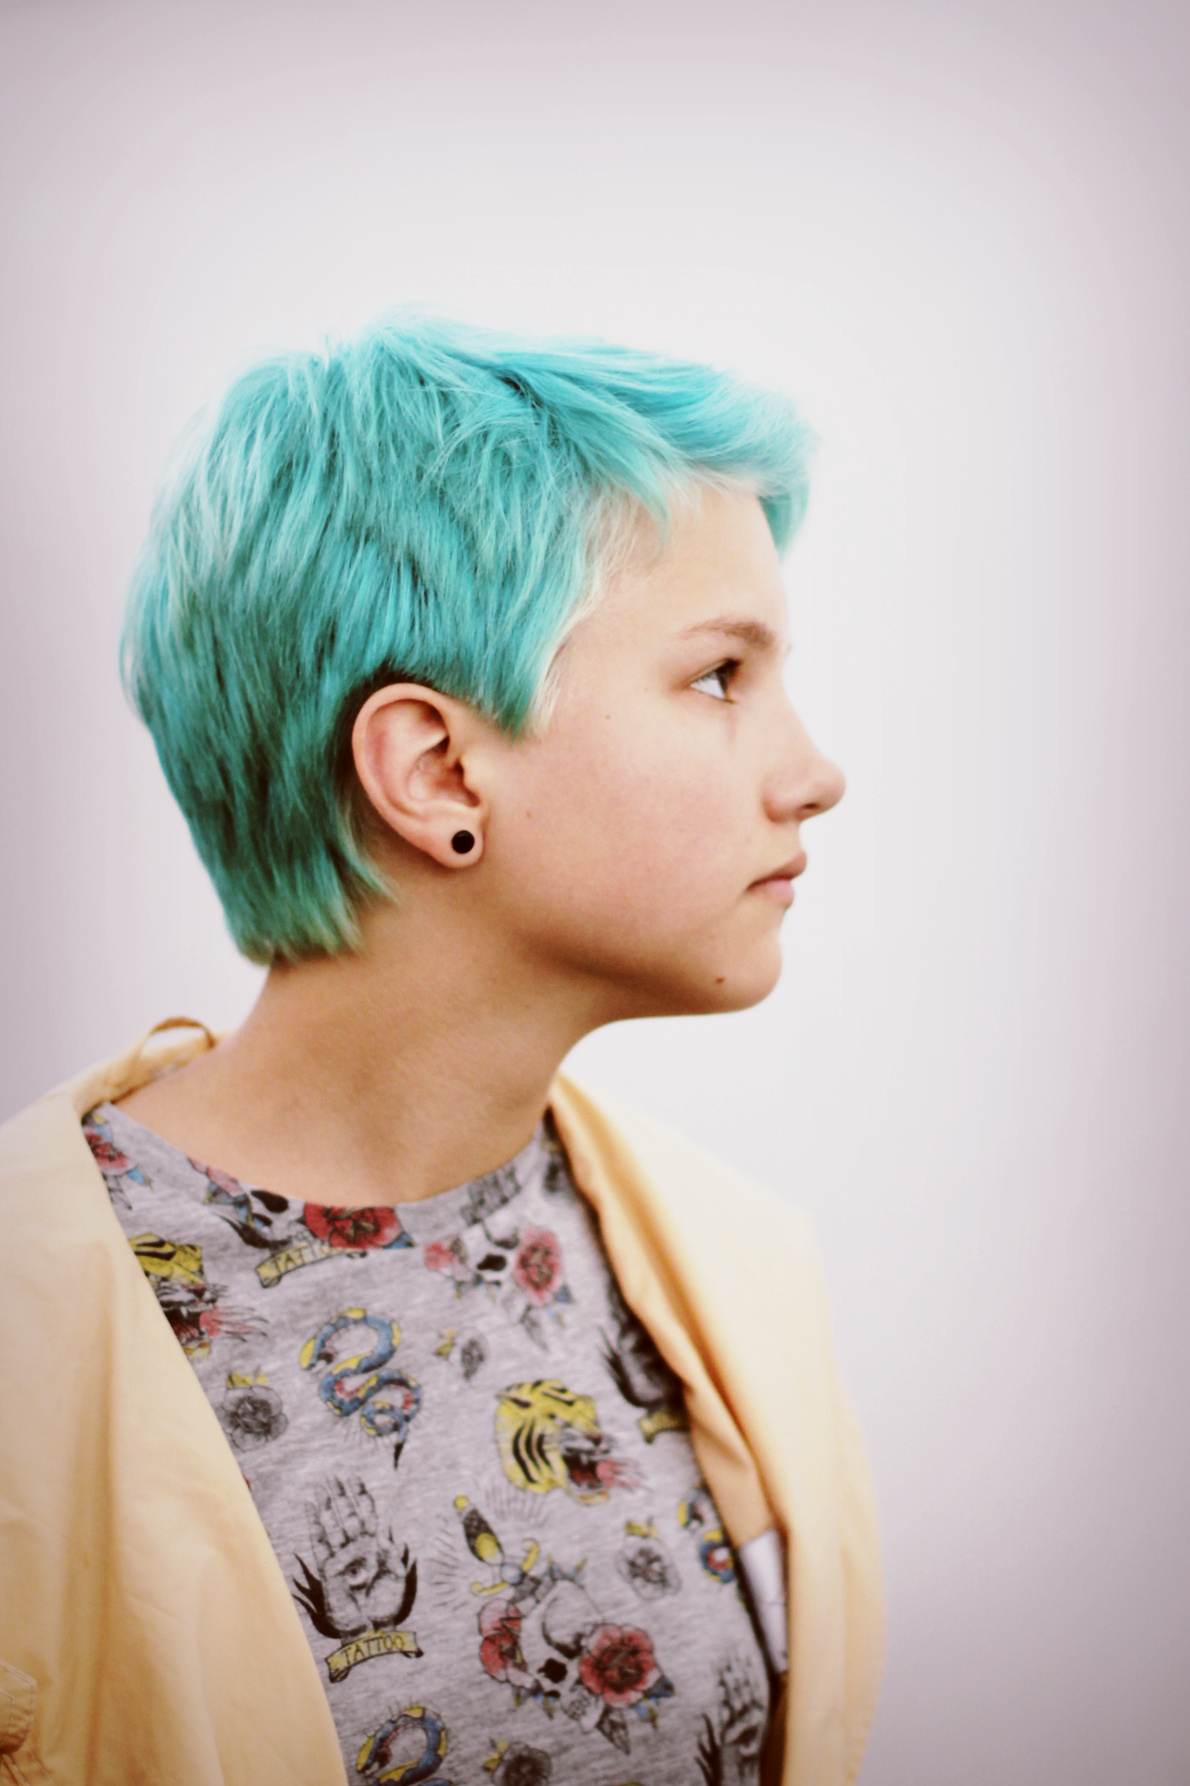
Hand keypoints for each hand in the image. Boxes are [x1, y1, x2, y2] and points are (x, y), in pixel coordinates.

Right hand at [311, 1476, 407, 1636]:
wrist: (372, 1629)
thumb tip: (383, 1530)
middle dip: (341, 1494)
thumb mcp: (397, 1576)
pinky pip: (322, 1544)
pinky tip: (310, 1511)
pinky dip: (315, 1526)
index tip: (355, 1477)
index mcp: (374, 1546)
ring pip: (333, 1524)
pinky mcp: (329, 1569)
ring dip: (327, 1505)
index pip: (367, 1515)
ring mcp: (343, 1557)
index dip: (361, 1496)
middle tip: (333, 1474)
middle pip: (348, 1514)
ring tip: (320, 1486)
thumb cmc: (385, 1604)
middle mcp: (357, 1548)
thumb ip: (391, 1553)